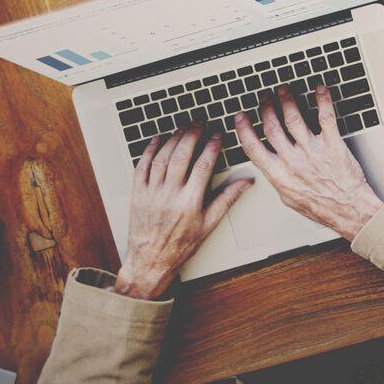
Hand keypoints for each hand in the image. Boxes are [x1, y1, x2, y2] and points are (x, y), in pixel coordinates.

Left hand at [112, 126, 250, 299]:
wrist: (150, 261)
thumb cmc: (180, 245)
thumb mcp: (209, 224)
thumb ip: (227, 199)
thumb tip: (246, 182)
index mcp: (190, 201)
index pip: (203, 165)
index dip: (212, 146)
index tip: (218, 134)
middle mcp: (169, 195)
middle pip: (181, 156)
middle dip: (192, 134)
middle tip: (199, 122)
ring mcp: (151, 194)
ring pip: (162, 158)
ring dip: (173, 139)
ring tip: (183, 127)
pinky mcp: (137, 195)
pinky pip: (141, 167)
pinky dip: (149, 151)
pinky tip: (157, 140)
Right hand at [232, 86, 383, 241]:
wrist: (347, 209)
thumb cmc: (320, 206)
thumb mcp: (288, 197)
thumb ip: (278, 178)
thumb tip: (270, 166)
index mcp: (278, 174)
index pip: (253, 148)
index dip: (244, 130)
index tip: (240, 117)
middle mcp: (293, 160)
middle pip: (273, 127)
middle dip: (266, 108)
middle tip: (264, 96)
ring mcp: (313, 150)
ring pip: (295, 119)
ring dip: (288, 100)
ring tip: (283, 89)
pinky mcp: (333, 144)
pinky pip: (327, 118)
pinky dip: (323, 101)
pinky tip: (320, 90)